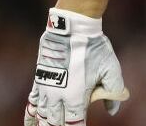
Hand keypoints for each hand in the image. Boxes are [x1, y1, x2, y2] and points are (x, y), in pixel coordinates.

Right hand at [24, 8, 129, 124]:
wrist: (72, 29)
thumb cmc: (95, 48)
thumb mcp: (111, 68)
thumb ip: (114, 91)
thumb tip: (113, 111)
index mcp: (77, 97)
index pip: (75, 124)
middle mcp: (58, 97)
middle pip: (56, 122)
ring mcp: (46, 89)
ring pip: (42, 116)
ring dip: (46, 123)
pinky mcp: (39, 80)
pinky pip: (31, 103)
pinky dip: (31, 114)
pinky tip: (33, 121)